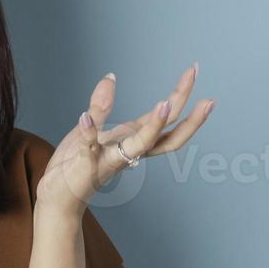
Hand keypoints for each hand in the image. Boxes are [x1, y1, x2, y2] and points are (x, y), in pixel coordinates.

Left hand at [36, 63, 214, 219]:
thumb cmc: (78, 162)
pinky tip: (85, 116)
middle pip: (167, 136)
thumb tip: (111, 76)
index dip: (182, 96)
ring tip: (164, 104)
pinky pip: (89, 148)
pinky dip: (89, 131)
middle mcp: (129, 152)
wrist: (60, 195)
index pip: (167, 119)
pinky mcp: (86, 166)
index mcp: (133, 140)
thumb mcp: (94, 127)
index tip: (194, 71)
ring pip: (139, 145)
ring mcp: (110, 159)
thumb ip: (102, 105)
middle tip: (208, 98)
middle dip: (188, 117)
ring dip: (153, 126)